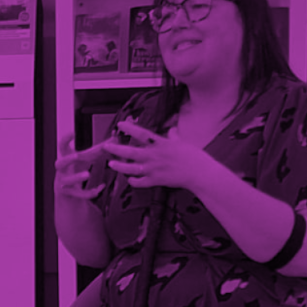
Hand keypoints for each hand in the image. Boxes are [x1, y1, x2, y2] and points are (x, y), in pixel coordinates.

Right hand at [55, 136, 106, 200]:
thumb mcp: (86, 159)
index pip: (62, 146)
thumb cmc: (77, 171)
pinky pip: (79, 194)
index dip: (66, 139)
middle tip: (77, 156)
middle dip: (67, 159)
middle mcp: (63, 170)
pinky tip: (100, 188)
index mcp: (66, 158)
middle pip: (59, 163)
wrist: (68, 193)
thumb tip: (115, 139)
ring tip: (88, 174)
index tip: (73, 132)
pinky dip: (89, 192)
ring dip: (77, 177)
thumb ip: (99, 150)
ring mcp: (64, 182)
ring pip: (68, 180)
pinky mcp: (70, 194)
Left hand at [103, 120, 225, 191]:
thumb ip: (174, 137)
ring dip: (119, 167)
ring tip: (111, 164)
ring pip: (131, 168)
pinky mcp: (156, 181)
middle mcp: (154, 156)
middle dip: (116, 149)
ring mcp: (153, 169)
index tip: (120, 124)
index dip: (129, 129)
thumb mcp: (183, 143)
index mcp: (161, 144)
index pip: (142, 134)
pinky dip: (133, 182)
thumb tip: (172, 130)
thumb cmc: (194, 157)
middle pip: (130, 152)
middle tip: (106, 146)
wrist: (200, 173)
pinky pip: (140, 182)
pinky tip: (130, 180)